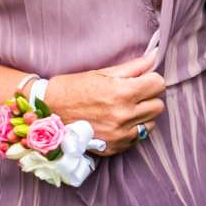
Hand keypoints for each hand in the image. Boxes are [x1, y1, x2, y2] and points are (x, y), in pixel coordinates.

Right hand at [43, 56, 164, 153]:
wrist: (46, 111)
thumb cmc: (72, 88)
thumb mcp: (101, 73)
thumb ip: (132, 67)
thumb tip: (154, 57)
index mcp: (122, 93)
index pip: (158, 84)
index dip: (150, 79)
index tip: (141, 80)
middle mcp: (123, 116)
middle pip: (158, 105)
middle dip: (148, 97)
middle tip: (132, 94)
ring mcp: (120, 135)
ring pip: (151, 123)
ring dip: (142, 115)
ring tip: (124, 109)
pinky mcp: (115, 148)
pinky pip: (137, 138)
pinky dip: (132, 130)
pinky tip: (117, 122)